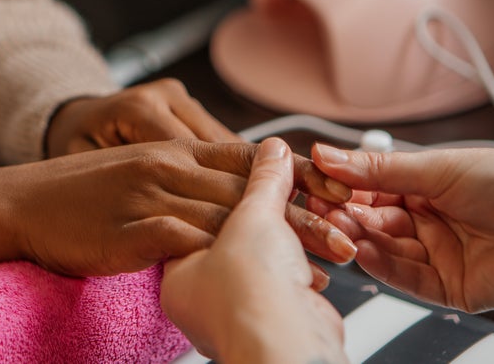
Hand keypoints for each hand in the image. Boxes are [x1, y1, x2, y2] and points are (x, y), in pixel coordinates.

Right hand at [44, 78, 354, 275]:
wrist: (22, 202)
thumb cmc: (79, 192)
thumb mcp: (137, 172)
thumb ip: (182, 177)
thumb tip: (223, 198)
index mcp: (172, 148)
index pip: (249, 158)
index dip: (297, 178)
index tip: (337, 198)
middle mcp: (168, 165)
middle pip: (252, 190)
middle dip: (306, 215)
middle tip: (349, 238)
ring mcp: (151, 195)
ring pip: (233, 216)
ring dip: (283, 244)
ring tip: (324, 269)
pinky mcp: (132, 228)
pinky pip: (192, 242)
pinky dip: (232, 261)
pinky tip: (259, 281)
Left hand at [161, 138, 347, 363]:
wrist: (288, 341)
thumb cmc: (249, 290)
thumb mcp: (251, 215)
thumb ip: (262, 180)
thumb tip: (271, 150)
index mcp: (178, 277)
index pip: (195, 222)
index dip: (224, 192)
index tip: (246, 172)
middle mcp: (203, 301)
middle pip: (232, 242)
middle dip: (262, 218)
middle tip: (284, 191)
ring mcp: (239, 313)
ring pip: (265, 262)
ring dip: (290, 239)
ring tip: (306, 220)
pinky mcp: (275, 321)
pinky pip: (288, 282)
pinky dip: (304, 265)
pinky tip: (315, 251)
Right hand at [308, 144, 493, 311]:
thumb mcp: (435, 168)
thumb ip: (376, 168)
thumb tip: (326, 154)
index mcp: (425, 188)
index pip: (370, 190)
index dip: (342, 188)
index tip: (314, 182)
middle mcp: (428, 222)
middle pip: (373, 222)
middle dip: (346, 216)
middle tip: (320, 209)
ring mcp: (438, 255)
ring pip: (385, 251)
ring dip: (359, 240)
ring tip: (337, 229)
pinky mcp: (449, 288)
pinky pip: (407, 279)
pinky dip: (383, 267)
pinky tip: (364, 252)